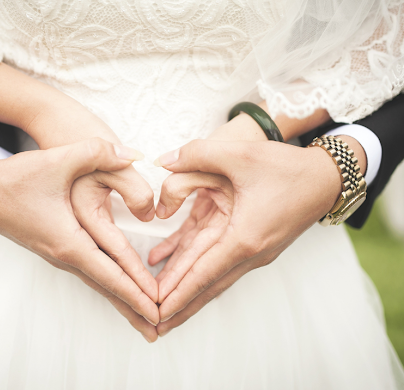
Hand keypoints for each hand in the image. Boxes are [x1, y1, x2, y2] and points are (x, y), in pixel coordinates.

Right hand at [0, 63, 158, 314]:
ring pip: (99, 283)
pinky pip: (91, 273)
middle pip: (106, 288)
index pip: (110, 273)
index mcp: (68, 240)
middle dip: (134, 308)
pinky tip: (119, 289)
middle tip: (160, 329)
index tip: (158, 310)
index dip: (137, 291)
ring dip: (123, 300)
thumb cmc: (17, 178)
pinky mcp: (58, 248)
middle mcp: (64, 255)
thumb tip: (134, 154)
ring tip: (144, 318)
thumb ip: (98, 152)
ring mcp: (59, 255)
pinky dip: (109, 285)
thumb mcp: (58, 159)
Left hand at [148, 138, 350, 335]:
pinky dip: (196, 266)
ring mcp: (253, 251)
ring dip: (187, 291)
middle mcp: (249, 252)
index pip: (202, 274)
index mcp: (244, 237)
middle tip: (153, 325)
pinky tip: (171, 261)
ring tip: (163, 307)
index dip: (177, 294)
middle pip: (206, 285)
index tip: (157, 314)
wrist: (326, 178)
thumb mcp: (239, 154)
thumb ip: (196, 154)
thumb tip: (162, 162)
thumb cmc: (287, 168)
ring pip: (212, 276)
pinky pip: (219, 259)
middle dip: (179, 305)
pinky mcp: (253, 243)